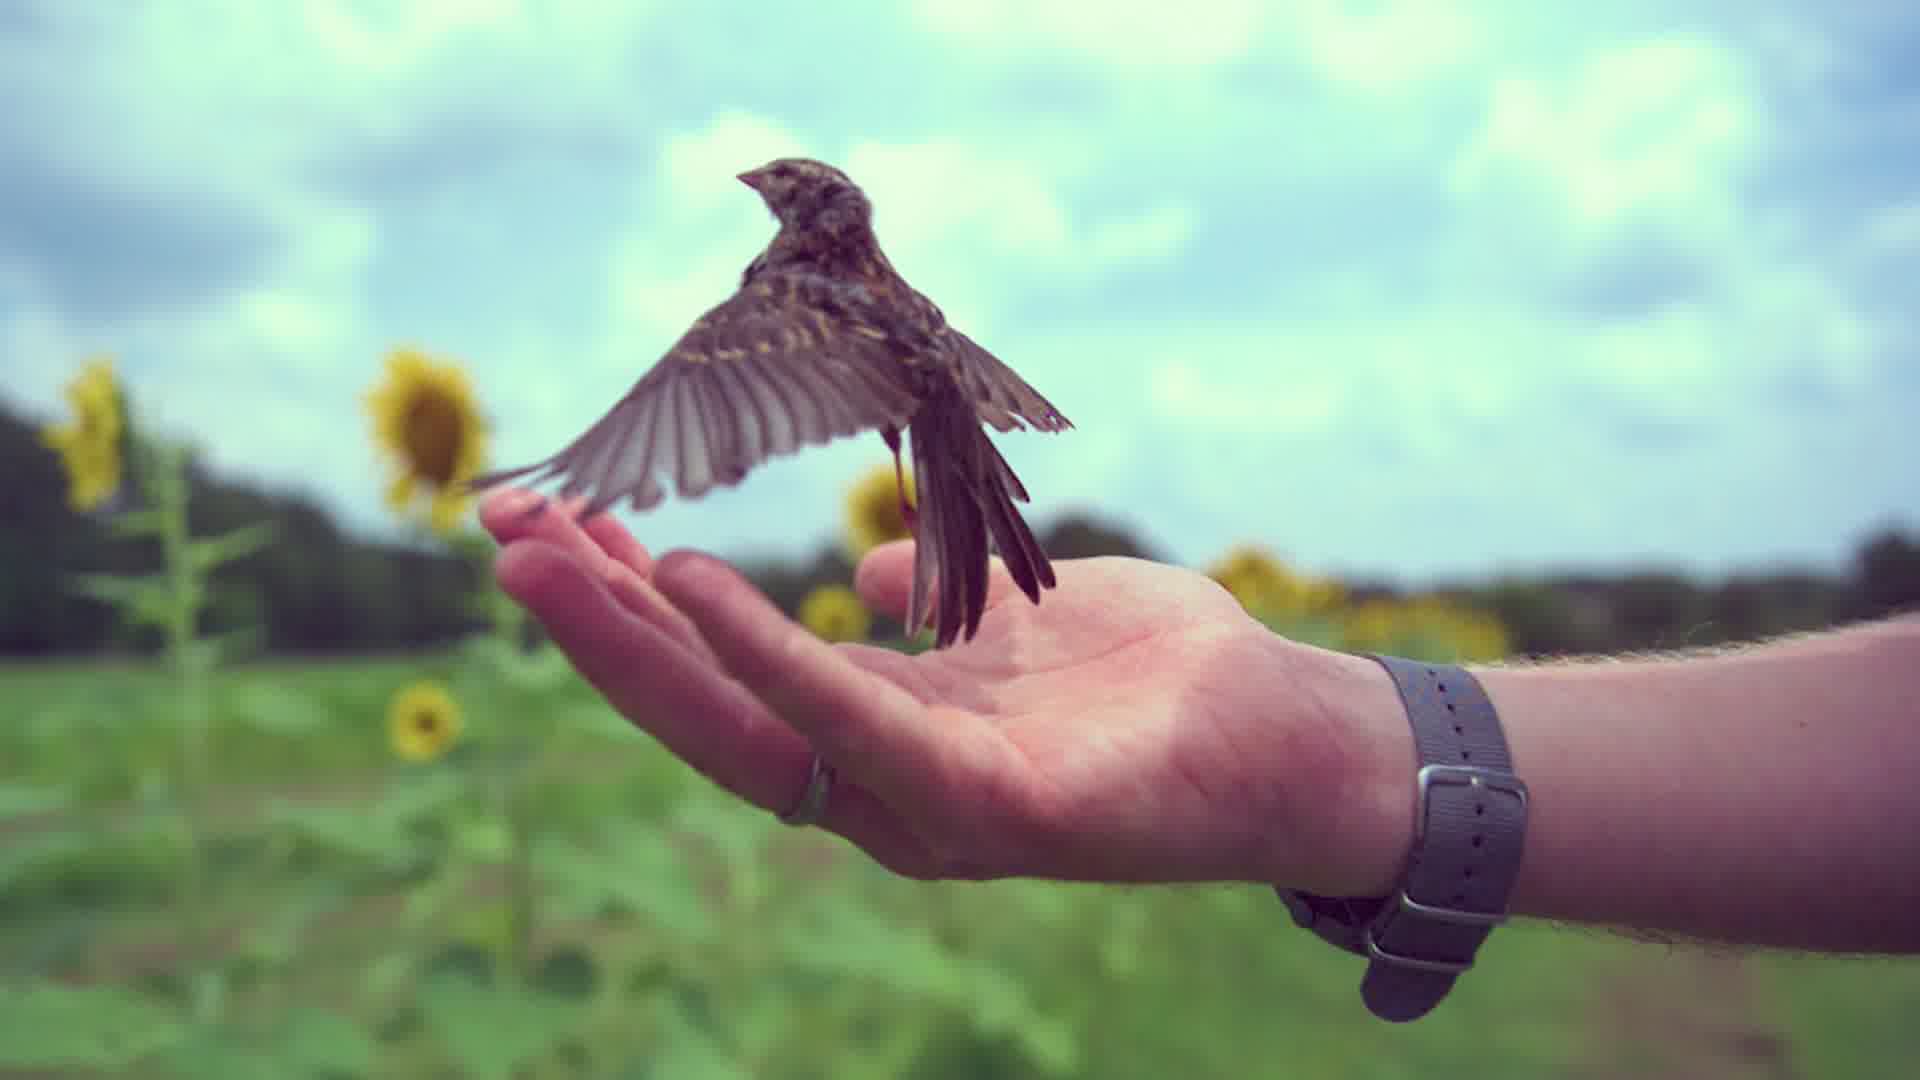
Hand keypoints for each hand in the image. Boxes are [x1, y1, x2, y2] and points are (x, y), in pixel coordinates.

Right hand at [480, 489, 1412, 893]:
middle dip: (595, 625)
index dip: (638, 612)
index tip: (561, 522)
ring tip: (551, 555)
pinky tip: (689, 586)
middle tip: (500, 530)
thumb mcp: (1022, 616)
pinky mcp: (987, 810)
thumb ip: (933, 605)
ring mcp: (926, 810)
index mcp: (888, 735)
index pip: (732, 679)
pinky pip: (849, 727)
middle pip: (706, 709)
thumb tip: (861, 574)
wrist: (1301, 737)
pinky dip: (762, 657)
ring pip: (747, 727)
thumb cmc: (1166, 678)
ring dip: (638, 641)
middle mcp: (884, 786)